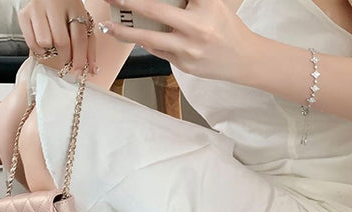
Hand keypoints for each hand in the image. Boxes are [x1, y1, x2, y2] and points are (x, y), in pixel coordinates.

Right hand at [18, 0, 97, 75]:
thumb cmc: (67, 11)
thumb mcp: (82, 23)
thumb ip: (89, 47)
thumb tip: (92, 70)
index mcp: (74, 8)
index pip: (79, 38)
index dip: (80, 59)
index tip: (79, 72)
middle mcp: (54, 6)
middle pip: (61, 41)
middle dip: (65, 57)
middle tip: (66, 61)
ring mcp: (37, 9)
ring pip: (44, 42)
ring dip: (50, 50)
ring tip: (54, 46)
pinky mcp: (24, 14)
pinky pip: (31, 41)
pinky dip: (38, 49)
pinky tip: (44, 44)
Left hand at [99, 0, 254, 81]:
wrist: (243, 59)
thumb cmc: (225, 27)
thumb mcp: (211, 3)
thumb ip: (187, 0)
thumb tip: (157, 3)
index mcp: (203, 7)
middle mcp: (195, 28)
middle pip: (154, 12)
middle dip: (128, 3)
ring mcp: (188, 50)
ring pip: (149, 39)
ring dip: (124, 33)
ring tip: (108, 28)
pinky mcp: (183, 65)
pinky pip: (159, 51)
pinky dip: (147, 43)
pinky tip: (137, 38)